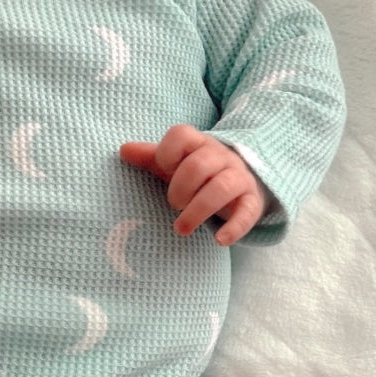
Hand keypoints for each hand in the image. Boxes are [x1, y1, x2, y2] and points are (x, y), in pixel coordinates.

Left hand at [120, 126, 265, 245]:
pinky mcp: (252, 200)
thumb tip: (123, 150)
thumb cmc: (198, 172)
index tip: (163, 169)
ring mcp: (239, 177)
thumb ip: (150, 157)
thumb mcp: (174, 163)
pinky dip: (235, 227)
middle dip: (180, 189)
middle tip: (174, 205)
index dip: (167, 154)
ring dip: (198, 210)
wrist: (241, 180)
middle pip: (200, 164)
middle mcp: (221, 157)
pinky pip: (248, 212)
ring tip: (181, 228)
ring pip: (223, 187)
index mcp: (198, 143)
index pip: (182, 135)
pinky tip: (220, 241)